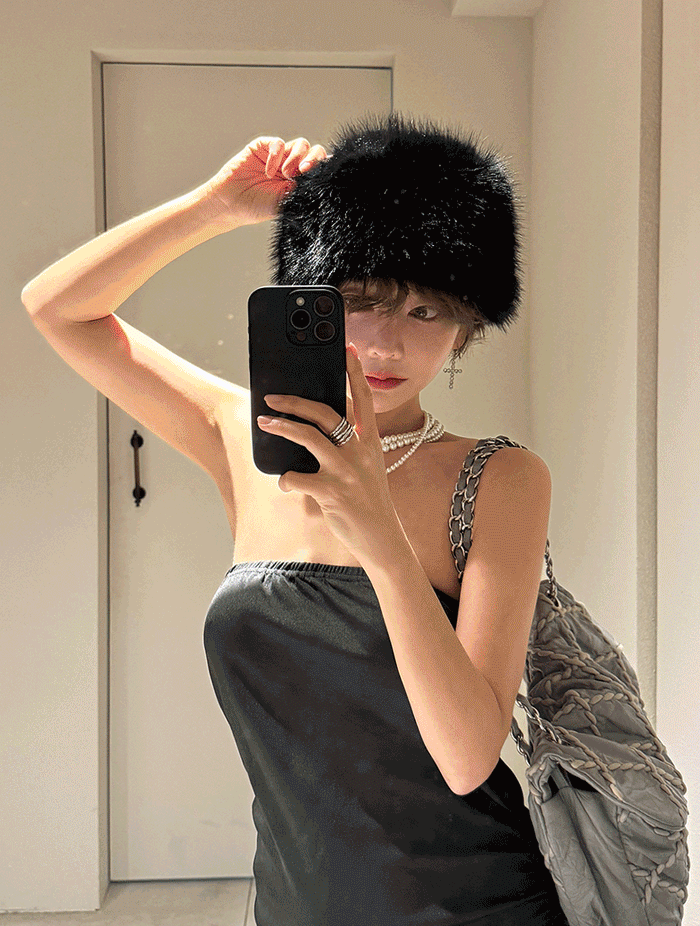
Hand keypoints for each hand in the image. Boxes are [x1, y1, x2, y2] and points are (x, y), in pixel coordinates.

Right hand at [202, 135, 326, 227]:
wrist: (230, 203)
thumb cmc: (256, 207)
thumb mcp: (285, 204)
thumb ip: (303, 192)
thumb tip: (321, 184)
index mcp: (301, 180)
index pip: (320, 168)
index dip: (324, 167)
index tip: (321, 175)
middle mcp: (293, 166)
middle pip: (314, 152)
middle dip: (314, 159)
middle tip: (304, 170)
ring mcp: (279, 156)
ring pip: (301, 145)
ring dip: (297, 156)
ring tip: (286, 174)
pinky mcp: (264, 147)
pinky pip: (278, 143)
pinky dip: (276, 155)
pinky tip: (269, 171)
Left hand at [257, 344, 403, 565]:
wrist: (381, 537)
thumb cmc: (369, 500)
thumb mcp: (368, 467)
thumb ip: (349, 446)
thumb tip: (314, 428)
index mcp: (370, 441)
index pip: (363, 399)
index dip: (355, 373)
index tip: (347, 349)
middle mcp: (359, 452)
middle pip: (324, 413)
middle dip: (295, 401)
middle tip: (273, 397)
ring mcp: (345, 471)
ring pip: (307, 437)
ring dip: (281, 427)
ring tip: (264, 423)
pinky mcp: (331, 492)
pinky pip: (296, 477)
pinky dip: (285, 478)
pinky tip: (285, 482)